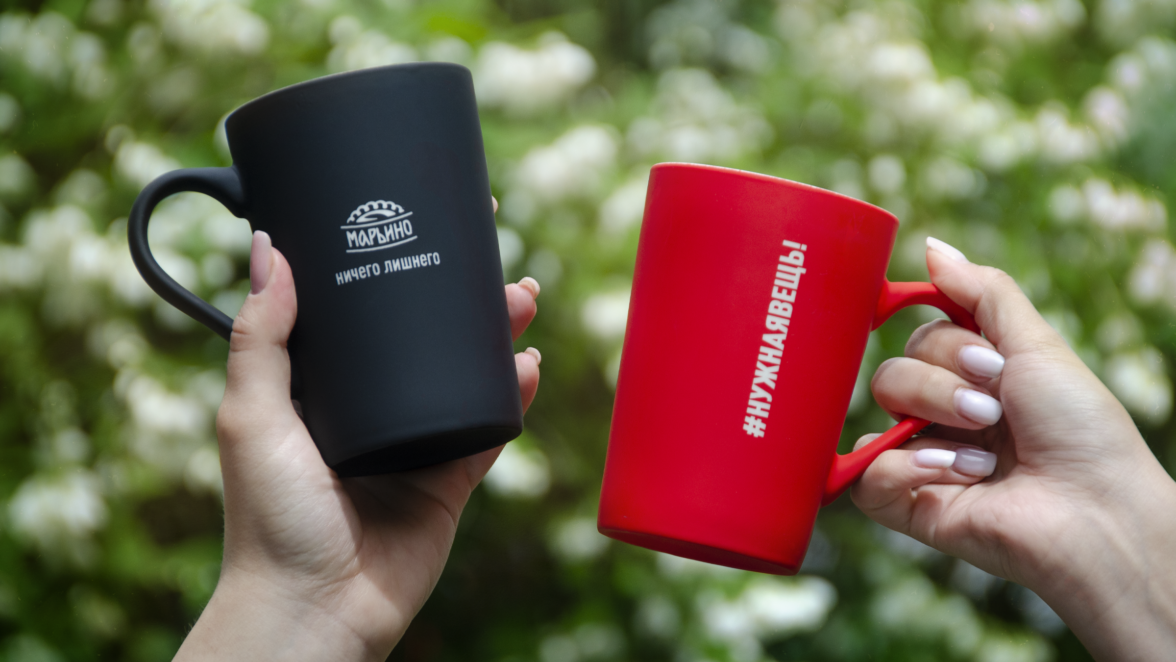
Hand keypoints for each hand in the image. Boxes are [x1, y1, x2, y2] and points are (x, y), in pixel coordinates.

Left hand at [176, 220, 541, 659]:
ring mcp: (414, 443)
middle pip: (427, 337)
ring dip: (497, 336)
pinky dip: (511, 397)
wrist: (315, 608)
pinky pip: (489, 431)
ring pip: (466, 376)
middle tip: (495, 260)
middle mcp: (371, 409)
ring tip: (521, 301)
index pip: (364, 314)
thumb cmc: (270, 519)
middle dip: (464, 296)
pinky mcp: (449, 481)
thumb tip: (267, 247)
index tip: (425, 222)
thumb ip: (261, 335)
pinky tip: (525, 368)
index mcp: (320, 389)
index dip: (396, 268)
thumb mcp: (251, 414)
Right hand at [853, 238, 1175, 660]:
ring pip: (878, 409)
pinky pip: (868, 470)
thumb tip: (930, 246)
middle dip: (945, 384)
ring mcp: (919, 459)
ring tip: (987, 453)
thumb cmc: (1081, 431)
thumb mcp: (1037, 344)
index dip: (942, 342)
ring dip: (937, 420)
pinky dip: (910, 466)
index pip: (919, 338)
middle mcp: (940, 418)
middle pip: (894, 370)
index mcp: (970, 380)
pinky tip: (960, 476)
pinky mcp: (905, 503)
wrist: (1095, 512)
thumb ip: (983, 292)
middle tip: (993, 409)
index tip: (985, 355)